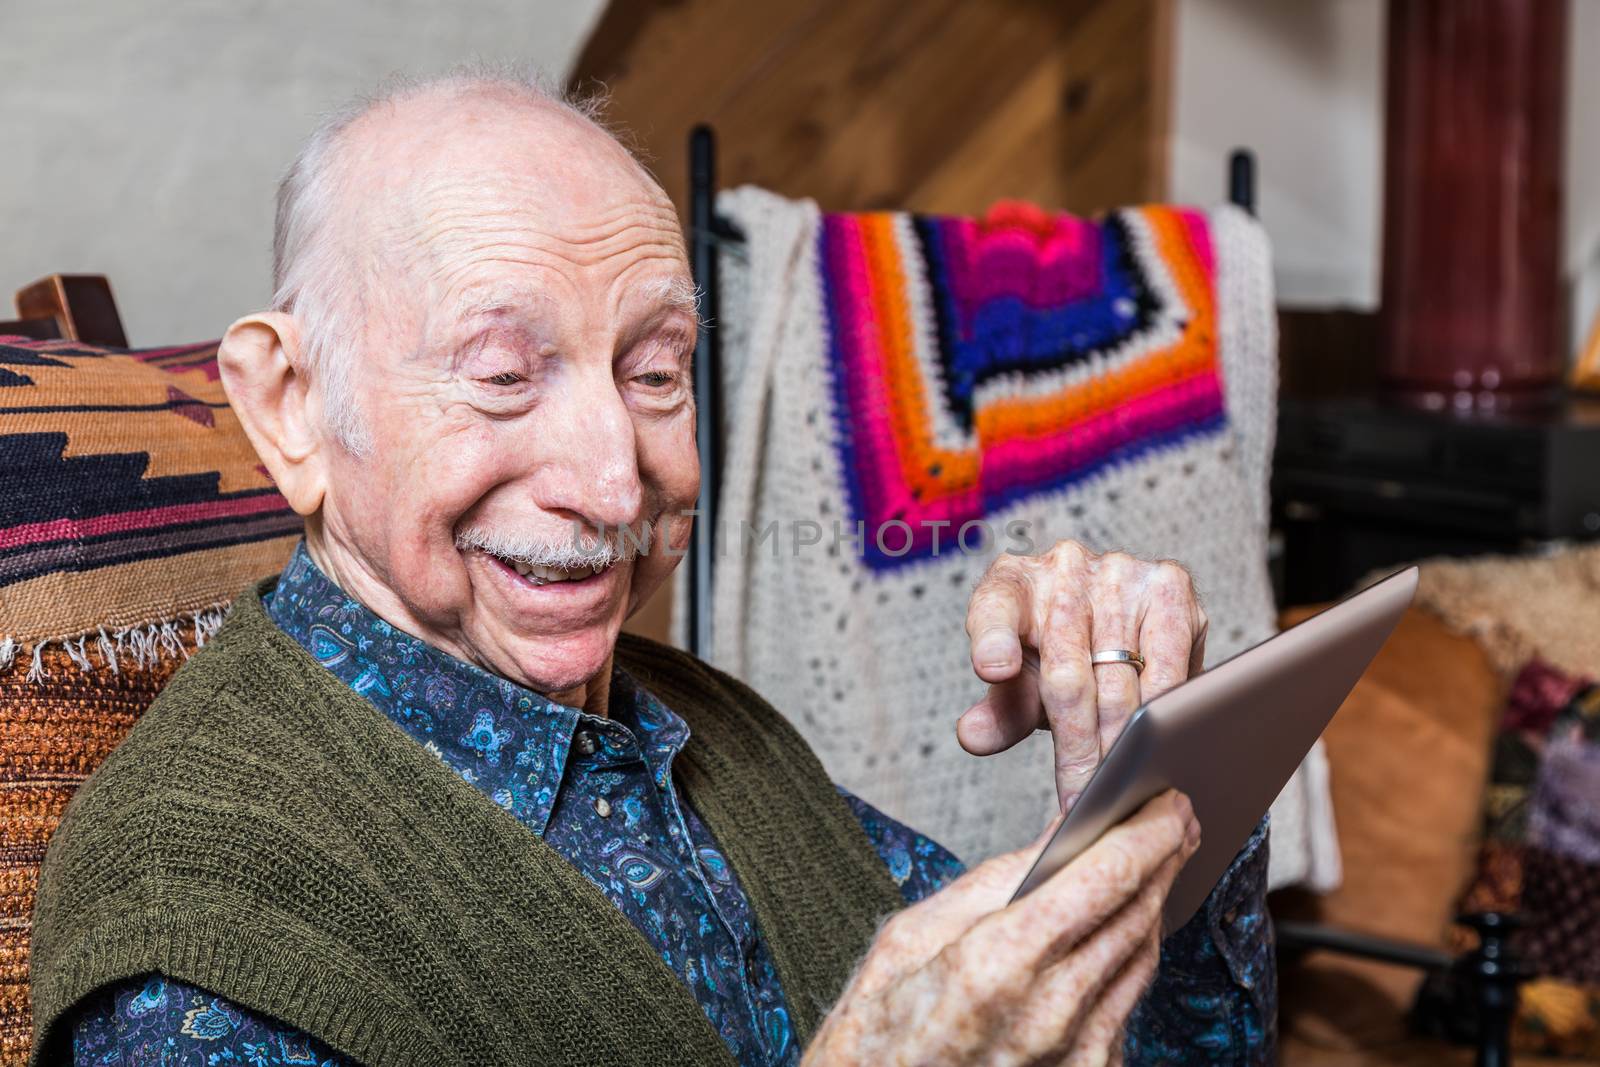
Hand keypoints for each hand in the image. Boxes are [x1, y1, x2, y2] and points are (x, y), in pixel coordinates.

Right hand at [804, 791, 1201, 1066]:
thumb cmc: (874, 1037)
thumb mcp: (910, 939)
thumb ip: (995, 882)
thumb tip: (1061, 829)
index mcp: (998, 964)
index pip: (1103, 879)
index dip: (1146, 832)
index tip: (1166, 799)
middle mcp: (1051, 1015)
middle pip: (1135, 914)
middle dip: (1162, 857)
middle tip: (1177, 815)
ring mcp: (1076, 1056)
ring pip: (1141, 958)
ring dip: (1155, 902)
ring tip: (1160, 859)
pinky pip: (1126, 1004)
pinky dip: (1131, 956)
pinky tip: (1129, 925)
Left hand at [958, 542, 1207, 810]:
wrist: (1109, 611)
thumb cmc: (1055, 653)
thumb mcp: (1019, 684)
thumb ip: (1000, 711)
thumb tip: (974, 736)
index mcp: (1010, 584)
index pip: (993, 610)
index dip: (993, 640)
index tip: (992, 670)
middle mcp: (1062, 568)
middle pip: (1067, 672)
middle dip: (1077, 745)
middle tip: (1080, 796)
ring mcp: (1118, 572)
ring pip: (1121, 677)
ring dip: (1121, 738)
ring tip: (1117, 782)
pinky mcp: (1169, 585)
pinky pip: (1169, 663)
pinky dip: (1162, 710)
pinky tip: (1157, 743)